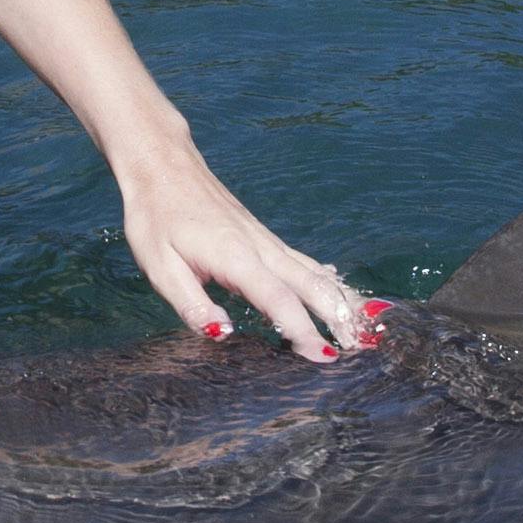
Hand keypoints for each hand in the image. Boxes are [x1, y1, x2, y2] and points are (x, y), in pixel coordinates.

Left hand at [117, 139, 380, 362]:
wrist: (163, 165)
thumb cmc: (155, 217)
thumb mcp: (159, 267)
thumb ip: (191, 303)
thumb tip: (223, 333)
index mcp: (235, 257)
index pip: (278, 299)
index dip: (302, 330)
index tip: (324, 357)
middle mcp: (261, 247)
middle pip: (312, 284)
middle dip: (339, 317)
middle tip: (362, 348)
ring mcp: (266, 241)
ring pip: (315, 272)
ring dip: (342, 300)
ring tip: (366, 329)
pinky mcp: (264, 238)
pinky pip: (305, 263)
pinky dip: (329, 282)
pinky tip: (343, 294)